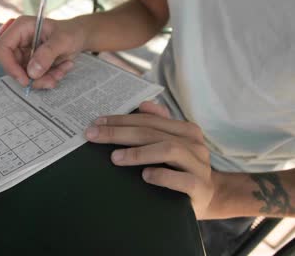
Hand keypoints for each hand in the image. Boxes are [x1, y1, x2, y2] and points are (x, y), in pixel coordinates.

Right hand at [0, 16, 85, 88]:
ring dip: (43, 79)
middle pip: (12, 66)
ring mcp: (25, 54)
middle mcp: (19, 41)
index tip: (25, 80)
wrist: (80, 37)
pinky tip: (61, 70)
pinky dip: (47, 78)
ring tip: (60, 72)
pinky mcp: (32, 64)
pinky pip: (34, 78)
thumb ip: (47, 54)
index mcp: (21, 28)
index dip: (9, 66)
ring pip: (24, 75)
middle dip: (32, 77)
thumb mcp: (63, 41)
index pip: (2, 48)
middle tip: (50, 80)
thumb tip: (32, 72)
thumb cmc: (72, 32)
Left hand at [84, 101, 221, 218]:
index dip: (121, 120)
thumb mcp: (170, 145)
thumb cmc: (181, 170)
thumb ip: (158, 125)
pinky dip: (162, 175)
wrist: (209, 198)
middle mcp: (194, 144)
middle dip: (120, 132)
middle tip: (94, 136)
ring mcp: (199, 166)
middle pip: (152, 133)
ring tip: (115, 158)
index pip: (148, 121)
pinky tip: (145, 176)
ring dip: (138, 152)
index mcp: (185, 131)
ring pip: (168, 150)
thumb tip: (143, 105)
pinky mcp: (200, 187)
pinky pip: (182, 179)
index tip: (97, 123)